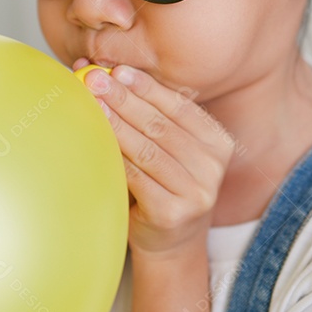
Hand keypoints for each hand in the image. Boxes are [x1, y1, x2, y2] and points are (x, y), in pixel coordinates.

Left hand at [76, 60, 235, 257]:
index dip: (148, 87)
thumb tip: (104, 71)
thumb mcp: (168, 147)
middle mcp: (213, 167)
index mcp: (218, 143)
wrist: (169, 241)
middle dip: (125, 99)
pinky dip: (115, 154)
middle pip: (161, 126)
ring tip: (93, 103)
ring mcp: (196, 192)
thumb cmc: (163, 184)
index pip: (180, 107)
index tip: (118, 70)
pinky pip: (137, 176)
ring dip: (117, 122)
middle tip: (95, 79)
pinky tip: (98, 138)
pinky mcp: (172, 213)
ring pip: (147, 149)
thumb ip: (148, 113)